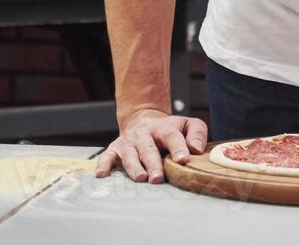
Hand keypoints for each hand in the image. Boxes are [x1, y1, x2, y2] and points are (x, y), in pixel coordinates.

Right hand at [94, 108, 208, 182]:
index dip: (178, 147)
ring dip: (134, 166)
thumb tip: (196, 149)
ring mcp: (128, 142)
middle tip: (158, 177)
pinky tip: (102, 174)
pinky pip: (107, 157)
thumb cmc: (169, 129)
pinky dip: (103, 165)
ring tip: (140, 178)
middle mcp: (144, 134)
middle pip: (148, 148)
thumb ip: (197, 133)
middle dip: (153, 163)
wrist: (143, 120)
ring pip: (129, 154)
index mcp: (163, 127)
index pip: (171, 136)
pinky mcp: (115, 149)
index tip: (183, 159)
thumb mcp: (187, 124)